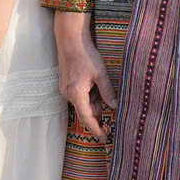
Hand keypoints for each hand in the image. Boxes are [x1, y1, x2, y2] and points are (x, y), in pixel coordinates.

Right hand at [53, 9, 115, 140]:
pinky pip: (80, 95)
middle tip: (111, 116)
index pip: (87, 118)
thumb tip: (113, 107)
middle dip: (98, 114)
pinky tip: (96, 84)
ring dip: (94, 101)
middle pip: (85, 111)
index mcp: (76, 94)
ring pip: (83, 102)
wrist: (70, 40)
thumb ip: (107, 92)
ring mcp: (66, 89)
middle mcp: (68, 94)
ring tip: (102, 86)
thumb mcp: (101, 74)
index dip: (96, 130)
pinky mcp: (67, 84)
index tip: (104, 139)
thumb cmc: (86, 55)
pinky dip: (89, 95)